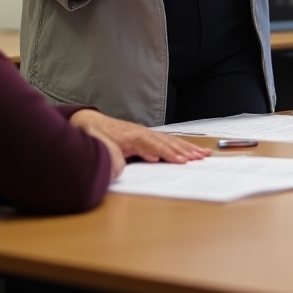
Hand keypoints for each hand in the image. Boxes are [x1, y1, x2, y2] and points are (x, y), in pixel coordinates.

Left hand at [70, 109, 210, 178]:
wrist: (90, 123)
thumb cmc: (95, 135)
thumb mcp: (100, 146)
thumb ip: (111, 157)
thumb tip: (120, 169)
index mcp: (133, 137)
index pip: (155, 146)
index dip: (169, 154)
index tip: (183, 161)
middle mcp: (143, 133)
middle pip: (168, 143)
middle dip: (186, 150)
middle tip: (201, 157)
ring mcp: (146, 133)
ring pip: (170, 141)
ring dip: (187, 148)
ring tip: (202, 154)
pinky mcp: (146, 136)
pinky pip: (167, 141)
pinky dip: (180, 145)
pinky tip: (188, 150)